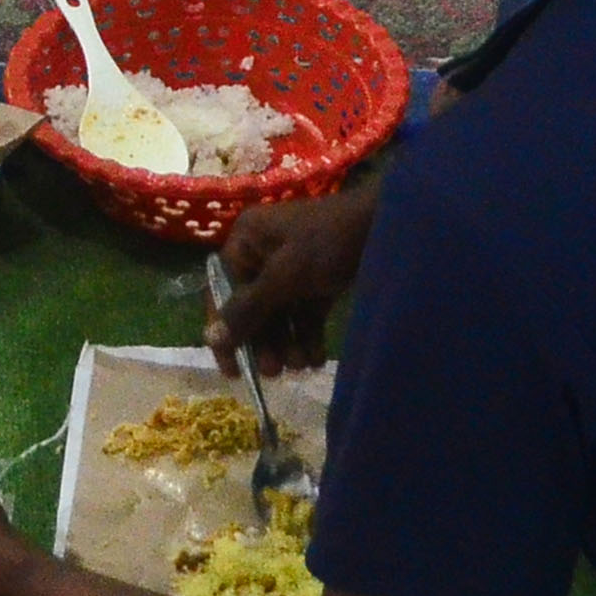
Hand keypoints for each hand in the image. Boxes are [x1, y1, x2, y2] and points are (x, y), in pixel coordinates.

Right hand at [207, 182, 379, 375]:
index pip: (222, 292)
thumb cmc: (328, 241)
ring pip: (280, 314)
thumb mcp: (284, 275)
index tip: (231, 369)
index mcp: (246, 240)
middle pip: (253, 307)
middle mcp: (263, 252)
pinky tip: (314, 359)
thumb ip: (248, 309)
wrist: (386, 223)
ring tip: (300, 365)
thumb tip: (209, 338)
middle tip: (275, 372)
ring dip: (287, 343)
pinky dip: (307, 336)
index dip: (224, 331)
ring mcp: (291, 267)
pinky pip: (303, 314)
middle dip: (265, 341)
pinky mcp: (316, 281)